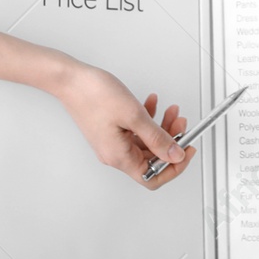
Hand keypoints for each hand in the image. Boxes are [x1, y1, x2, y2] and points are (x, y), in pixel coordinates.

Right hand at [53, 62, 197, 188]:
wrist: (71, 80)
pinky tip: (152, 104)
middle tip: (182, 124)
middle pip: (151, 158)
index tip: (186, 151)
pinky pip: (136, 131)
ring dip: (162, 127)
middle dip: (171, 141)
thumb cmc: (93, 95)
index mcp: (119, 157)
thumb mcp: (134, 115)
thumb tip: (175, 155)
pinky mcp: (112, 130)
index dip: (174, 167)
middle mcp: (115, 154)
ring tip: (171, 111)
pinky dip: (148, 119)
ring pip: (146, 142)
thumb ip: (157, 137)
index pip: (152, 177)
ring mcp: (113, 142)